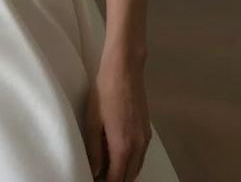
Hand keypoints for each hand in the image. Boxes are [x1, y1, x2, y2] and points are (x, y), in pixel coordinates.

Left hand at [83, 56, 151, 181]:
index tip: (94, 179)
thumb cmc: (105, 91)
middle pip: (129, 177)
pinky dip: (131, 161)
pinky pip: (141, 156)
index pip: (116, 179)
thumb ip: (94, 150)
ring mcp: (146, 139)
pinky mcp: (148, 131)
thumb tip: (94, 170)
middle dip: (115, 179)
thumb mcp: (93, 121)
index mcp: (123, 147)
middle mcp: (138, 147)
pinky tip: (118, 152)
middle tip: (98, 173)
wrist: (125, 69)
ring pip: (137, 167)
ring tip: (106, 165)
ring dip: (124, 172)